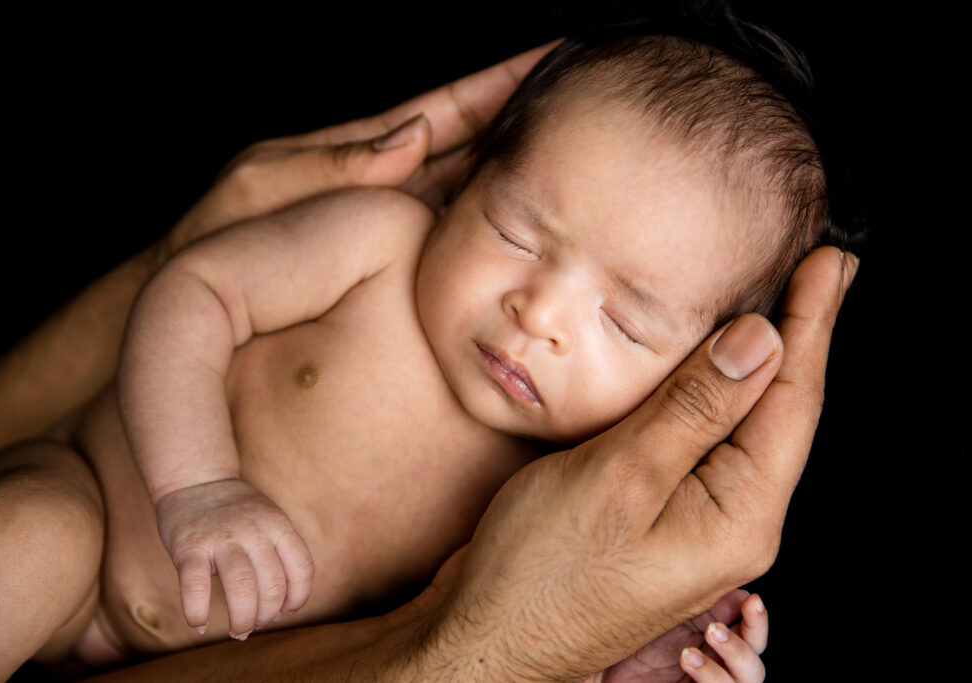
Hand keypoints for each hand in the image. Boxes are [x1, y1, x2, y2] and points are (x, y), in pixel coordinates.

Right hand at [153, 478, 313, 639]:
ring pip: (241, 587)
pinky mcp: (189, 546)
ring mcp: (221, 537)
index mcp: (277, 525)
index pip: (302, 569)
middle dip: (266, 616)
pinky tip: (199, 623)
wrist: (196, 478)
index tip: (285, 611)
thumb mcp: (269, 520)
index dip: (298, 598)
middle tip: (254, 624)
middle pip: (272, 585)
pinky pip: (195, 586)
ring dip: (242, 620)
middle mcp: (253, 530)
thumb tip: (282, 607)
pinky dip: (197, 612)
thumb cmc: (235, 512)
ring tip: (237, 631)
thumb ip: (278, 553)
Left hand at [159, 42, 556, 261]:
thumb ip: (333, 162)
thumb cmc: (217, 241)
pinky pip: (456, 249)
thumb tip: (412, 136)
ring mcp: (397, 228)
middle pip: (473, 147)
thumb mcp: (260, 186)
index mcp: (360, 152)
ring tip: (583, 163)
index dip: (500, 82)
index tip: (557, 54)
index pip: (446, 110)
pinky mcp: (399, 272)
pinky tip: (534, 239)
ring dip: (522, 179)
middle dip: (529, 121)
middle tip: (591, 103)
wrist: (202, 307)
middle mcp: (388, 187)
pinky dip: (497, 239)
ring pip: (473, 198)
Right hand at [418, 247, 855, 679]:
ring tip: (783, 304)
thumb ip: (693, 409)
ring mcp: (696, 521)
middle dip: (800, 335)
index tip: (833, 262)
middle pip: (779, 412)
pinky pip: (700, 441)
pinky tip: (707, 367)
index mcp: (739, 516)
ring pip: (739, 425)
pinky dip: (710, 393)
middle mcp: (732, 521)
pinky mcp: (658, 514)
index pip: (792, 401)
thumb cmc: (543, 571)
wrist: (490, 636)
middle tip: (823, 269)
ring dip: (757, 359)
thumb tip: (761, 341)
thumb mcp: (620, 478)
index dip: (812, 323)